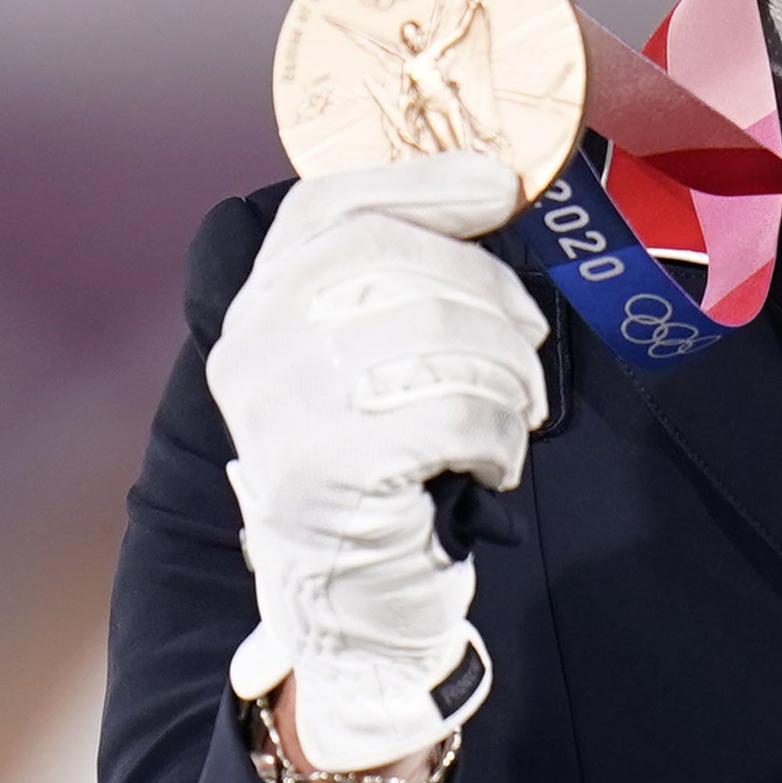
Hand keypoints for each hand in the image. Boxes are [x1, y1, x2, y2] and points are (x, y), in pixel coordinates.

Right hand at [206, 150, 551, 772]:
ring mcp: (279, 409)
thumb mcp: (376, 359)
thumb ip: (404, 282)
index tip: (498, 188)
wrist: (351, 599)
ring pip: (434, 334)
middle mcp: (251, 346)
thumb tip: (491, 189)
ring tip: (512, 412)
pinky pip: (449, 414)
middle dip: (492, 296)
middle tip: (530, 344)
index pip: (328, 206)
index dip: (423, 182)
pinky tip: (491, 461)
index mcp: (260, 304)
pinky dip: (498, 435)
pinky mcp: (322, 473)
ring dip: (506, 374)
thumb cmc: (384, 464)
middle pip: (396, 261)